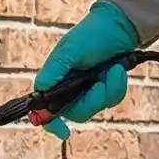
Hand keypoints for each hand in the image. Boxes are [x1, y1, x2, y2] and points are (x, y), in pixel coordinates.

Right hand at [30, 1, 138, 138]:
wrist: (119, 26)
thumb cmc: (90, 34)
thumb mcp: (69, 50)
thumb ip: (54, 71)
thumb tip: (39, 90)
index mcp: (55, 80)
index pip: (46, 109)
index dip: (51, 123)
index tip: (63, 132)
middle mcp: (70, 88)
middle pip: (76, 113)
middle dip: (91, 101)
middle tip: (99, 85)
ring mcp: (89, 90)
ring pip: (97, 107)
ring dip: (108, 90)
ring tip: (113, 70)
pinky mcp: (106, 89)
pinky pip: (112, 100)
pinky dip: (117, 86)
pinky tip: (118, 71)